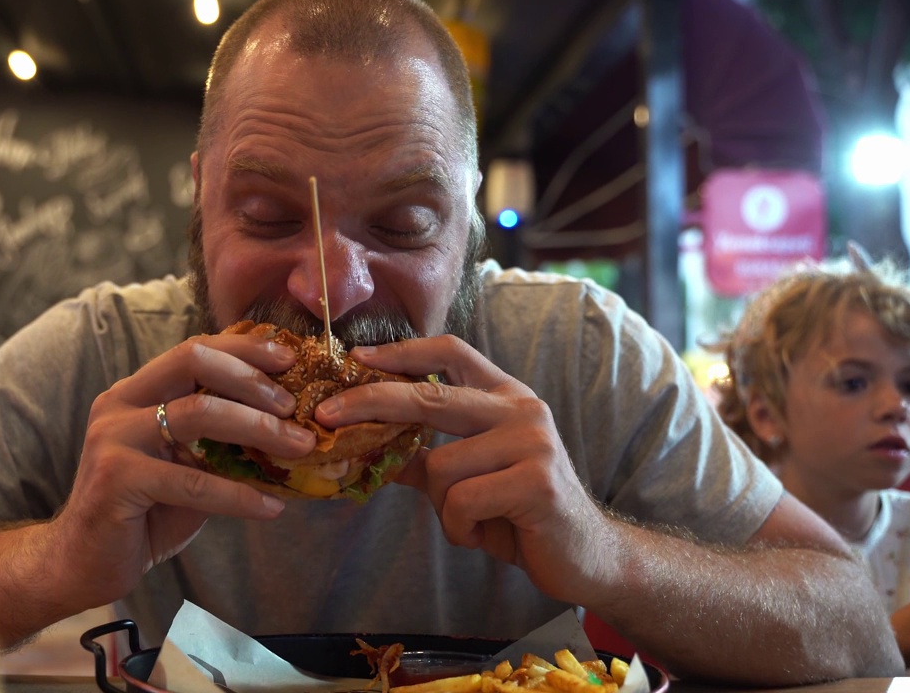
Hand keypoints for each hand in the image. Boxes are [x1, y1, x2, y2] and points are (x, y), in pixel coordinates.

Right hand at [42, 330, 316, 609]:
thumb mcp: (188, 465)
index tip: (289, 359)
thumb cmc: (145, 512)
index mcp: (137, 391)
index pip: (194, 349)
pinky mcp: (116, 479)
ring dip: (258, 428)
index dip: (243, 348)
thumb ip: (222, 440)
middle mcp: (121, 403)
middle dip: (253, 381)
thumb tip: (290, 428)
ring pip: (198, 413)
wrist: (84, 563)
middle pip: (194, 363)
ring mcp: (114, 438)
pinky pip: (192, 481)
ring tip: (301, 448)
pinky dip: (239, 494)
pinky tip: (272, 508)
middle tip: (295, 408)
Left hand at [315, 335, 607, 603]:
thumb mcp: (466, 479)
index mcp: (506, 397)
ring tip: (472, 522)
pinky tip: (487, 534)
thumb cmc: (518, 514)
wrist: (585, 558)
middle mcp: (522, 409)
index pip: (451, 353)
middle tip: (324, 416)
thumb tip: (357, 446)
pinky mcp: (537, 481)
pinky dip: (461, 528)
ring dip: (444, 508)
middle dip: (372, 404)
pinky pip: (462, 501)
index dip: (401, 351)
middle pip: (431, 396)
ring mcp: (533, 442)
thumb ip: (421, 458)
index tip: (356, 356)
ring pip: (442, 466)